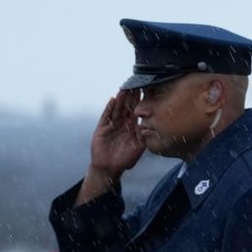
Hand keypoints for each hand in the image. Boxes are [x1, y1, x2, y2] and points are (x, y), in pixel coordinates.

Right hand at [75, 90, 142, 205]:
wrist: (109, 168)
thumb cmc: (125, 159)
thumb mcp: (139, 146)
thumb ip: (144, 136)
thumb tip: (149, 125)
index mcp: (133, 126)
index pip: (138, 110)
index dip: (142, 101)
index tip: (147, 90)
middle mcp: (123, 123)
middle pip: (127, 106)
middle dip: (132, 96)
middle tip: (136, 83)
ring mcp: (112, 125)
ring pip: (117, 109)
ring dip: (121, 99)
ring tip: (125, 88)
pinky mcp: (102, 128)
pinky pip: (106, 116)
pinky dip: (109, 108)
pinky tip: (112, 99)